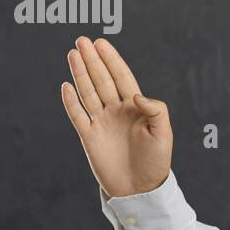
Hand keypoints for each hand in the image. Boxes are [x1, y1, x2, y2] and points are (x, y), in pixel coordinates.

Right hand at [60, 36, 173, 198]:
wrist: (140, 189)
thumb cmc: (156, 161)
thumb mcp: (163, 134)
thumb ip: (155, 110)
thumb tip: (136, 95)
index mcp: (135, 108)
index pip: (122, 78)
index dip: (112, 60)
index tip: (101, 44)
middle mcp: (116, 111)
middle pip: (102, 80)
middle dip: (93, 60)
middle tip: (82, 40)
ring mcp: (101, 123)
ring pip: (88, 93)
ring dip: (80, 74)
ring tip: (73, 54)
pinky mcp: (89, 137)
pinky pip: (77, 116)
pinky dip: (71, 102)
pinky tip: (66, 86)